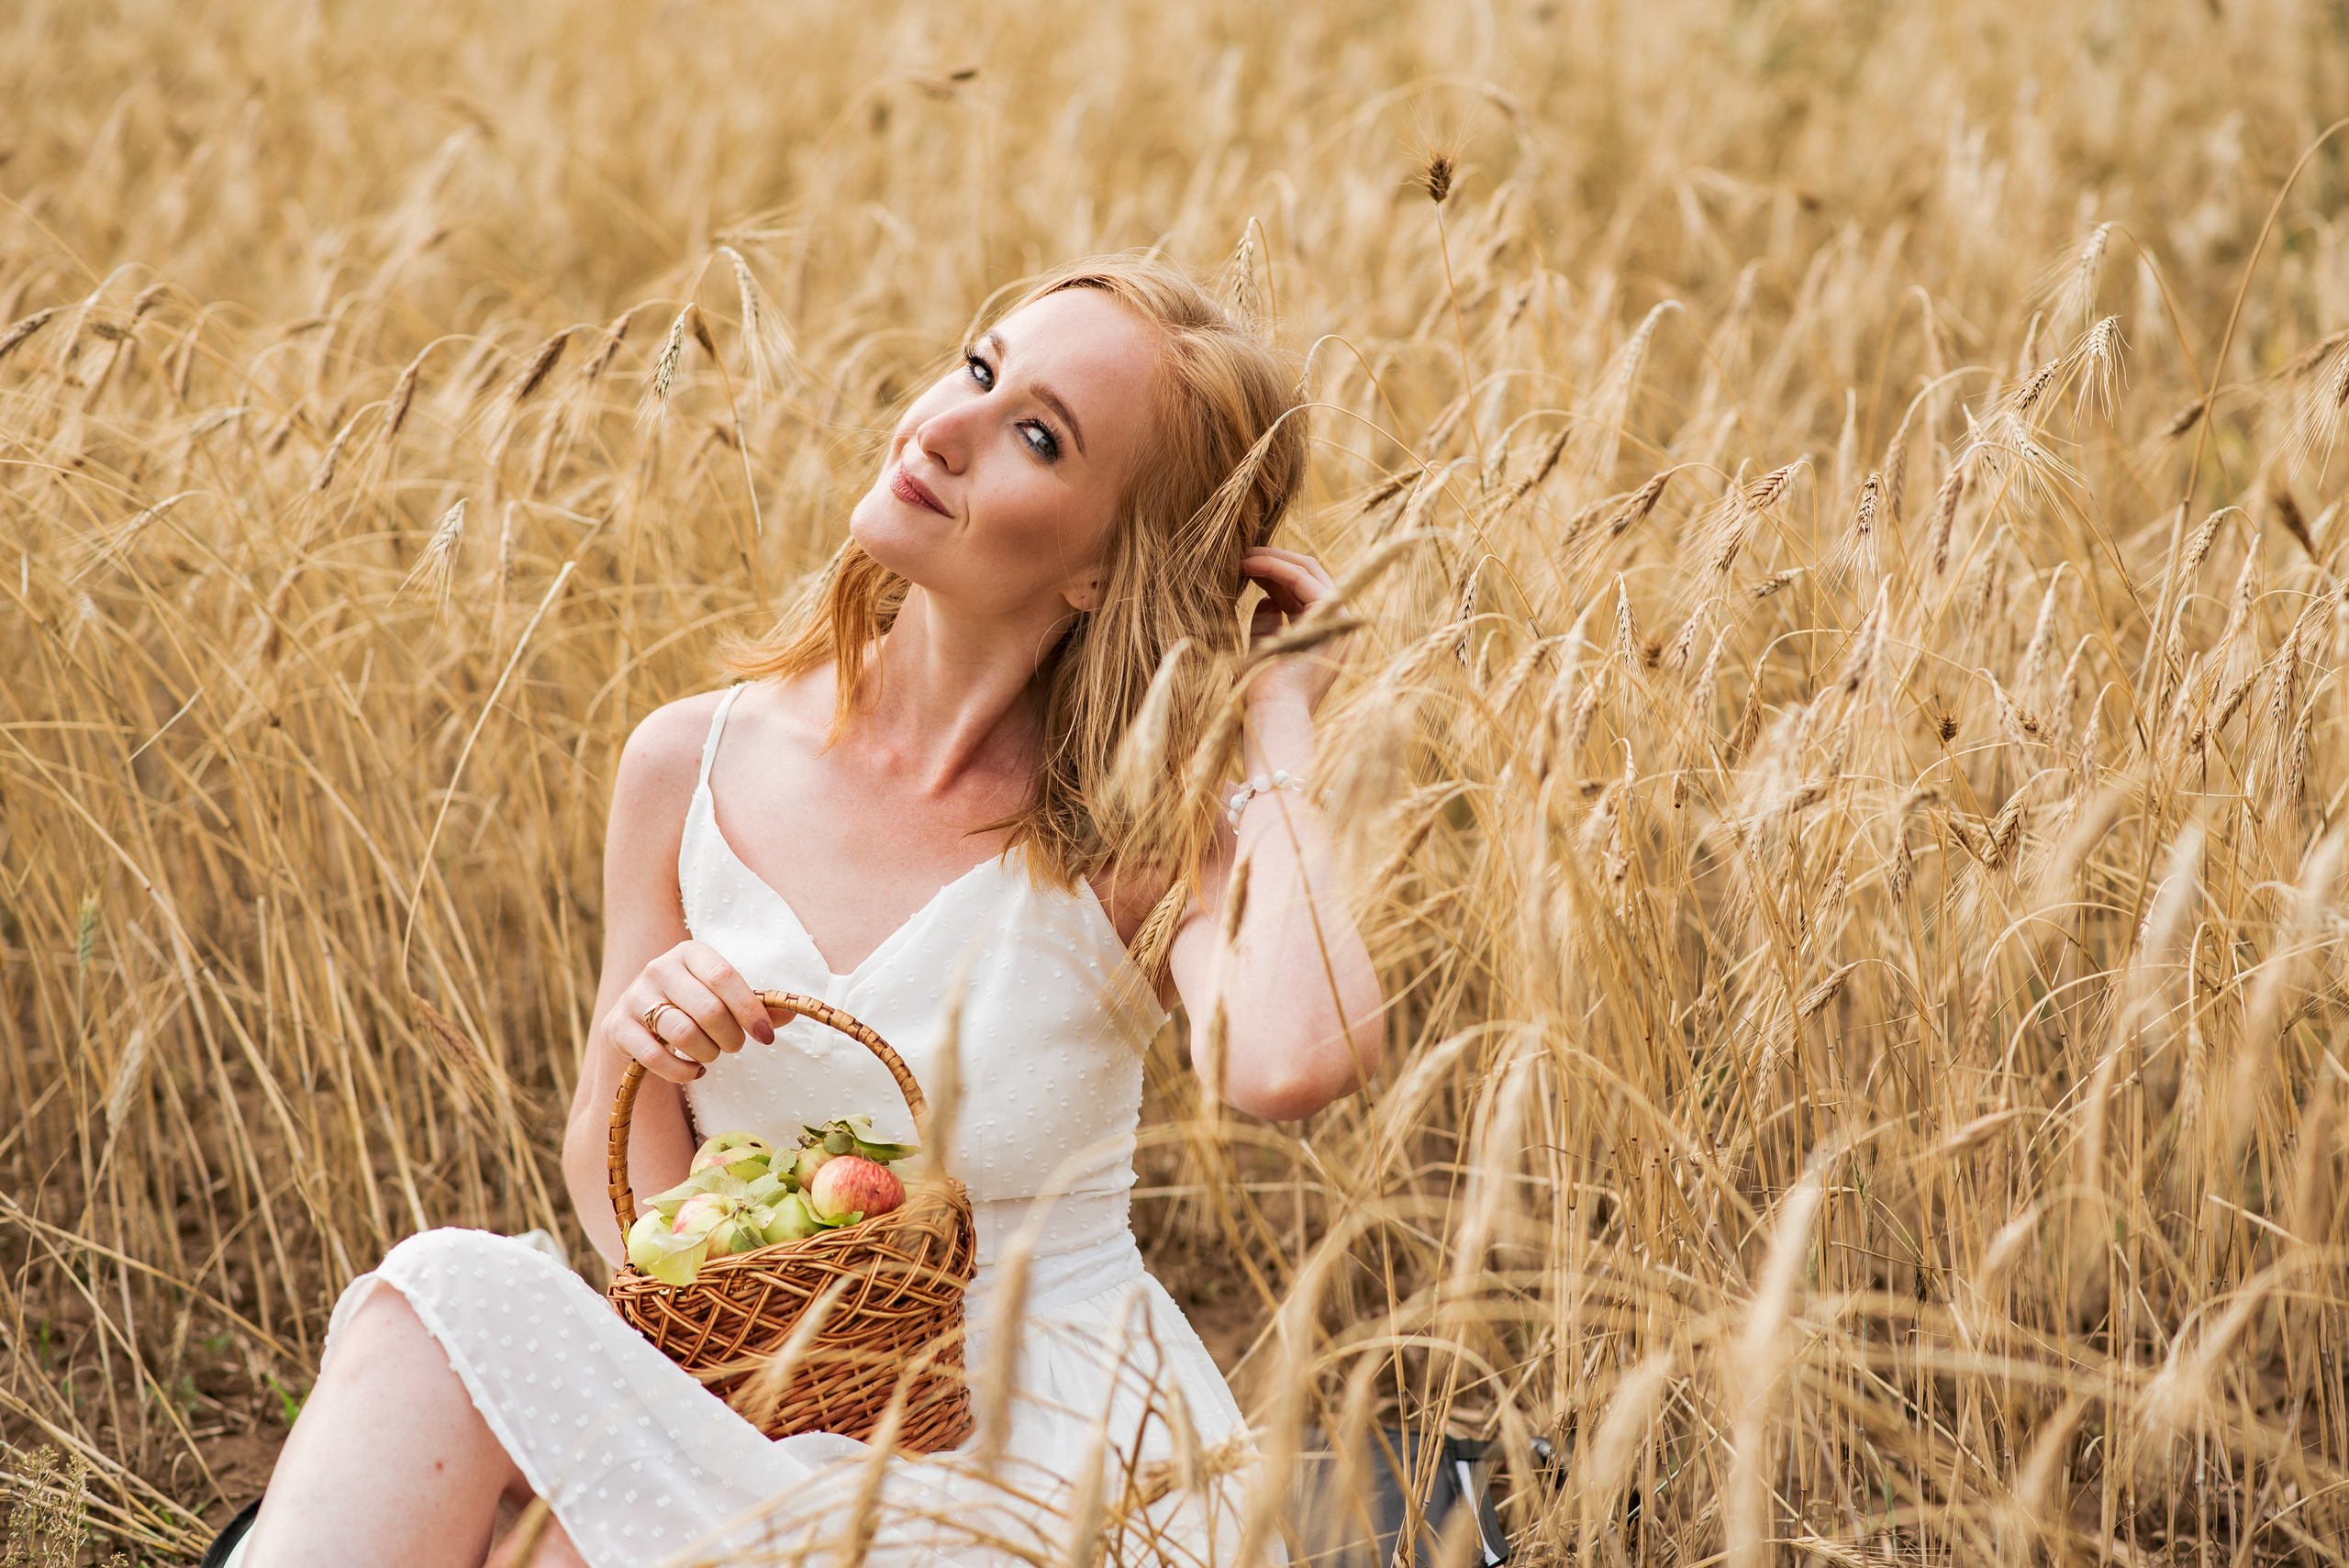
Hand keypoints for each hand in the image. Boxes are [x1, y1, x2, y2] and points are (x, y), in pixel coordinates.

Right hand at [605, 940, 775, 1083]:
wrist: (637, 1023)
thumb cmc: (691, 1006)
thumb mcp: (721, 997)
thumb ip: (755, 1005)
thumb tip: (790, 1012)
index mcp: (690, 953)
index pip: (724, 977)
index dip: (749, 1009)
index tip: (765, 1036)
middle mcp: (659, 968)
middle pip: (708, 1009)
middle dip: (731, 1037)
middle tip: (735, 1046)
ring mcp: (635, 997)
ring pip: (683, 1034)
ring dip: (708, 1053)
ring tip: (712, 1054)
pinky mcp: (618, 1027)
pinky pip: (655, 1057)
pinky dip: (683, 1071)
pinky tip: (694, 1070)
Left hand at [1242, 547, 1348, 716]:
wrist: (1274, 716)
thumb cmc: (1262, 694)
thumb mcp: (1264, 649)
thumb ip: (1268, 623)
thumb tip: (1267, 599)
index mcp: (1324, 635)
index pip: (1303, 591)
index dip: (1274, 573)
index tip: (1244, 566)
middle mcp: (1337, 626)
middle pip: (1309, 577)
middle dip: (1275, 561)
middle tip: (1242, 554)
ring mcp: (1339, 622)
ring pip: (1308, 572)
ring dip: (1274, 559)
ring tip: (1242, 556)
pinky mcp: (1332, 618)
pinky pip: (1303, 580)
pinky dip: (1277, 567)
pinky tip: (1251, 564)